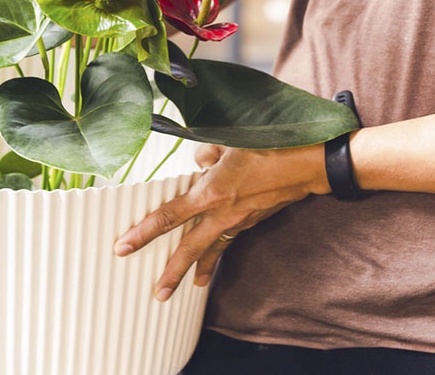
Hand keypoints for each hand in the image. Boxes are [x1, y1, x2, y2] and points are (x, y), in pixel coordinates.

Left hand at [113, 142, 330, 301]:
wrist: (310, 162)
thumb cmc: (270, 145)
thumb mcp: (230, 141)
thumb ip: (206, 154)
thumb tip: (198, 163)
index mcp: (212, 192)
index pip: (169, 216)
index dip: (144, 233)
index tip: (123, 247)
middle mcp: (223, 212)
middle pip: (189, 247)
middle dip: (170, 271)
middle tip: (156, 292)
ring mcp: (239, 220)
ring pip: (210, 249)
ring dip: (194, 270)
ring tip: (179, 290)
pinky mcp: (252, 221)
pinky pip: (227, 243)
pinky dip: (216, 256)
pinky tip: (209, 270)